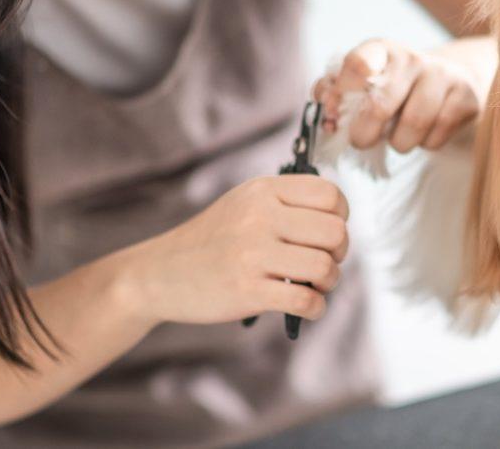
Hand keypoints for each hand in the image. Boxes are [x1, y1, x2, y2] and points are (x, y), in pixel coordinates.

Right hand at [119, 175, 349, 325]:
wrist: (159, 274)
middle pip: (335, 232)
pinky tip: (307, 306)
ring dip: (329, 282)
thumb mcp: (244, 202)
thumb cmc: (212, 240)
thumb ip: (287, 202)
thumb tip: (338, 217)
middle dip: (340, 253)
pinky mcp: (247, 291)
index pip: (330, 195)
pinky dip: (316, 308)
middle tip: (324, 262)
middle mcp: (259, 216)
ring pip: (324, 267)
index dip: (341, 216)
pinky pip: (305, 300)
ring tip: (315, 285)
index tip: (327, 232)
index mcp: (263, 190)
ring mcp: (252, 253)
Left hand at [313, 39, 483, 152]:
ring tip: (398, 137)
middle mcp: (412, 58)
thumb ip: (335, 94)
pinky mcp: (466, 98)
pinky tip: (425, 133)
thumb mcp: (365, 83)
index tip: (335, 114)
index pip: (357, 64)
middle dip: (364, 134)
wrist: (451, 80)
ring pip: (413, 125)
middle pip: (380, 105)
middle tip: (362, 140)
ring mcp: (443, 76)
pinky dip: (425, 144)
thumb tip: (325, 110)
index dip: (342, 93)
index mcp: (381, 50)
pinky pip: (436, 136)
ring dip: (399, 143)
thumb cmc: (397, 87)